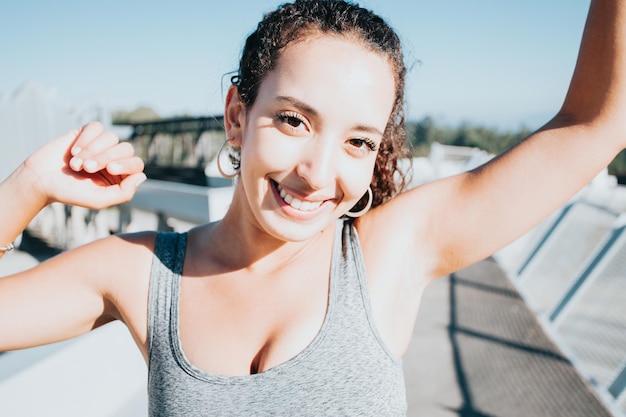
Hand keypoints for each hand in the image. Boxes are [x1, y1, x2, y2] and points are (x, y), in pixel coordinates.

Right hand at [23, 121, 145, 208]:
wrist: (40, 180)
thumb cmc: (70, 193)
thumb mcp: (99, 200)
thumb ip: (124, 192)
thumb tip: (142, 176)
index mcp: (120, 176)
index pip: (136, 164)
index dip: (126, 164)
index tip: (110, 169)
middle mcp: (113, 159)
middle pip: (126, 149)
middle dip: (106, 157)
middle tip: (87, 168)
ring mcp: (100, 145)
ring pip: (111, 137)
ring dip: (92, 150)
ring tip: (76, 164)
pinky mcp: (86, 133)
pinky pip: (97, 128)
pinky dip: (86, 139)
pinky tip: (73, 151)